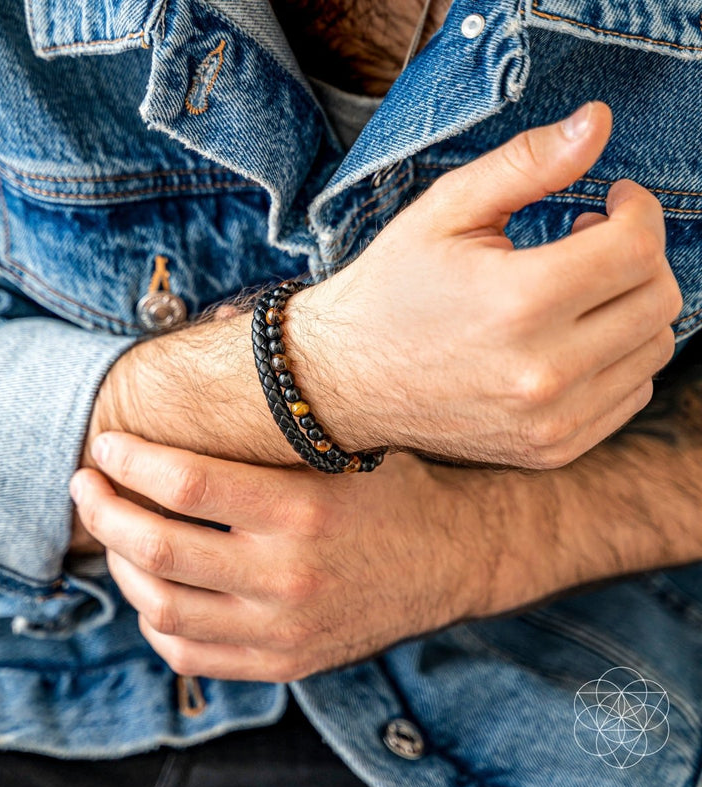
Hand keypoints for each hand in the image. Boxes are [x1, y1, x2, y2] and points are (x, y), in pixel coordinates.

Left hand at [70, 432, 476, 681]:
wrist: (453, 557)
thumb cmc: (394, 485)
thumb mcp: (345, 443)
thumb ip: (277, 413)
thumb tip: (215, 344)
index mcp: (302, 508)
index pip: (185, 482)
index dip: (129, 459)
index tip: (105, 444)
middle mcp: (288, 574)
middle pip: (157, 548)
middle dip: (103, 511)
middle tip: (86, 484)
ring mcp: (284, 628)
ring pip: (163, 607)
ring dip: (120, 566)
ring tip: (114, 534)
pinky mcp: (286, 661)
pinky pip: (191, 653)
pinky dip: (155, 620)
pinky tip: (153, 588)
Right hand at [288, 101, 681, 467]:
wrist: (344, 380)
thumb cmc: (389, 290)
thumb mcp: (443, 212)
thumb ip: (525, 163)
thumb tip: (597, 121)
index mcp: (518, 303)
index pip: (637, 247)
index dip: (639, 209)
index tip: (614, 199)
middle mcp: (543, 372)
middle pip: (658, 300)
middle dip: (639, 255)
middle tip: (591, 239)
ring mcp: (550, 420)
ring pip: (653, 350)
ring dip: (631, 307)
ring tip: (579, 290)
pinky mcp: (550, 449)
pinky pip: (629, 395)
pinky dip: (617, 358)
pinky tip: (571, 338)